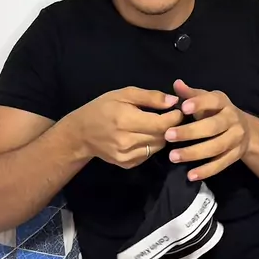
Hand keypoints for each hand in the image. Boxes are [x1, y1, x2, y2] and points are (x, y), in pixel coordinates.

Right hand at [66, 87, 182, 168]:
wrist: (81, 133)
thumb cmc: (102, 108)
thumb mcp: (124, 94)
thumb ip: (150, 97)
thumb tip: (173, 101)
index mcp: (126, 120)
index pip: (162, 123)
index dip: (175, 117)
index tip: (178, 109)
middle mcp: (127, 141)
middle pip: (162, 136)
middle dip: (171, 126)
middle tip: (170, 116)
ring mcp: (127, 156)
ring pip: (158, 146)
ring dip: (162, 136)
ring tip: (157, 125)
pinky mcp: (127, 165)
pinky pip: (149, 155)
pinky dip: (151, 145)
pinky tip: (144, 136)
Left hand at [164, 79, 249, 180]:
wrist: (245, 129)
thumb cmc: (217, 112)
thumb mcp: (206, 100)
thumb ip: (191, 94)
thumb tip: (176, 84)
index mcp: (223, 103)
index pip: (212, 101)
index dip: (199, 103)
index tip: (183, 107)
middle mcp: (232, 119)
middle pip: (213, 127)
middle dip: (190, 132)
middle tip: (168, 136)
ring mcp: (236, 138)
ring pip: (216, 147)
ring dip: (194, 153)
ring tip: (173, 157)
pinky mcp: (235, 155)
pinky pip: (221, 164)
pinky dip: (206, 171)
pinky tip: (190, 175)